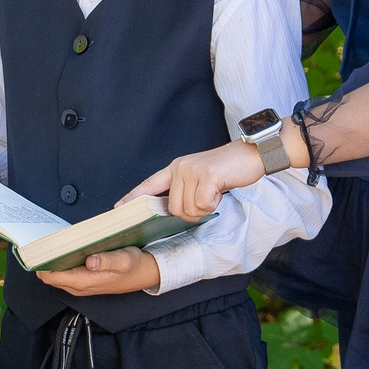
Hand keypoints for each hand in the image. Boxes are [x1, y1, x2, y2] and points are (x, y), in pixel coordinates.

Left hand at [36, 246, 160, 295]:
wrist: (145, 273)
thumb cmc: (134, 266)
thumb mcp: (124, 260)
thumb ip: (107, 261)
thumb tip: (90, 261)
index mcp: (84, 281)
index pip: (50, 276)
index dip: (40, 263)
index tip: (37, 248)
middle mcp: (78, 286)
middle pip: (49, 275)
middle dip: (43, 259)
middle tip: (42, 240)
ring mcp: (80, 284)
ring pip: (55, 273)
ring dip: (51, 259)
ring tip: (51, 242)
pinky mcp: (83, 279)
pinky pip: (64, 272)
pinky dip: (60, 260)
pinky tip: (64, 247)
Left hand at [128, 140, 264, 220]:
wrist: (252, 154)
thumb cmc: (228, 170)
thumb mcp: (201, 178)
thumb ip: (185, 190)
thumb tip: (176, 211)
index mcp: (176, 168)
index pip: (150, 183)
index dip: (133, 197)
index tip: (117, 207)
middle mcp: (180, 168)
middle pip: (174, 209)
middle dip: (191, 214)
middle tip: (207, 202)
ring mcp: (192, 170)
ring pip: (188, 209)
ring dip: (204, 210)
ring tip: (214, 194)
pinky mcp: (206, 176)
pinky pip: (203, 205)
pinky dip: (214, 204)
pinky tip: (220, 191)